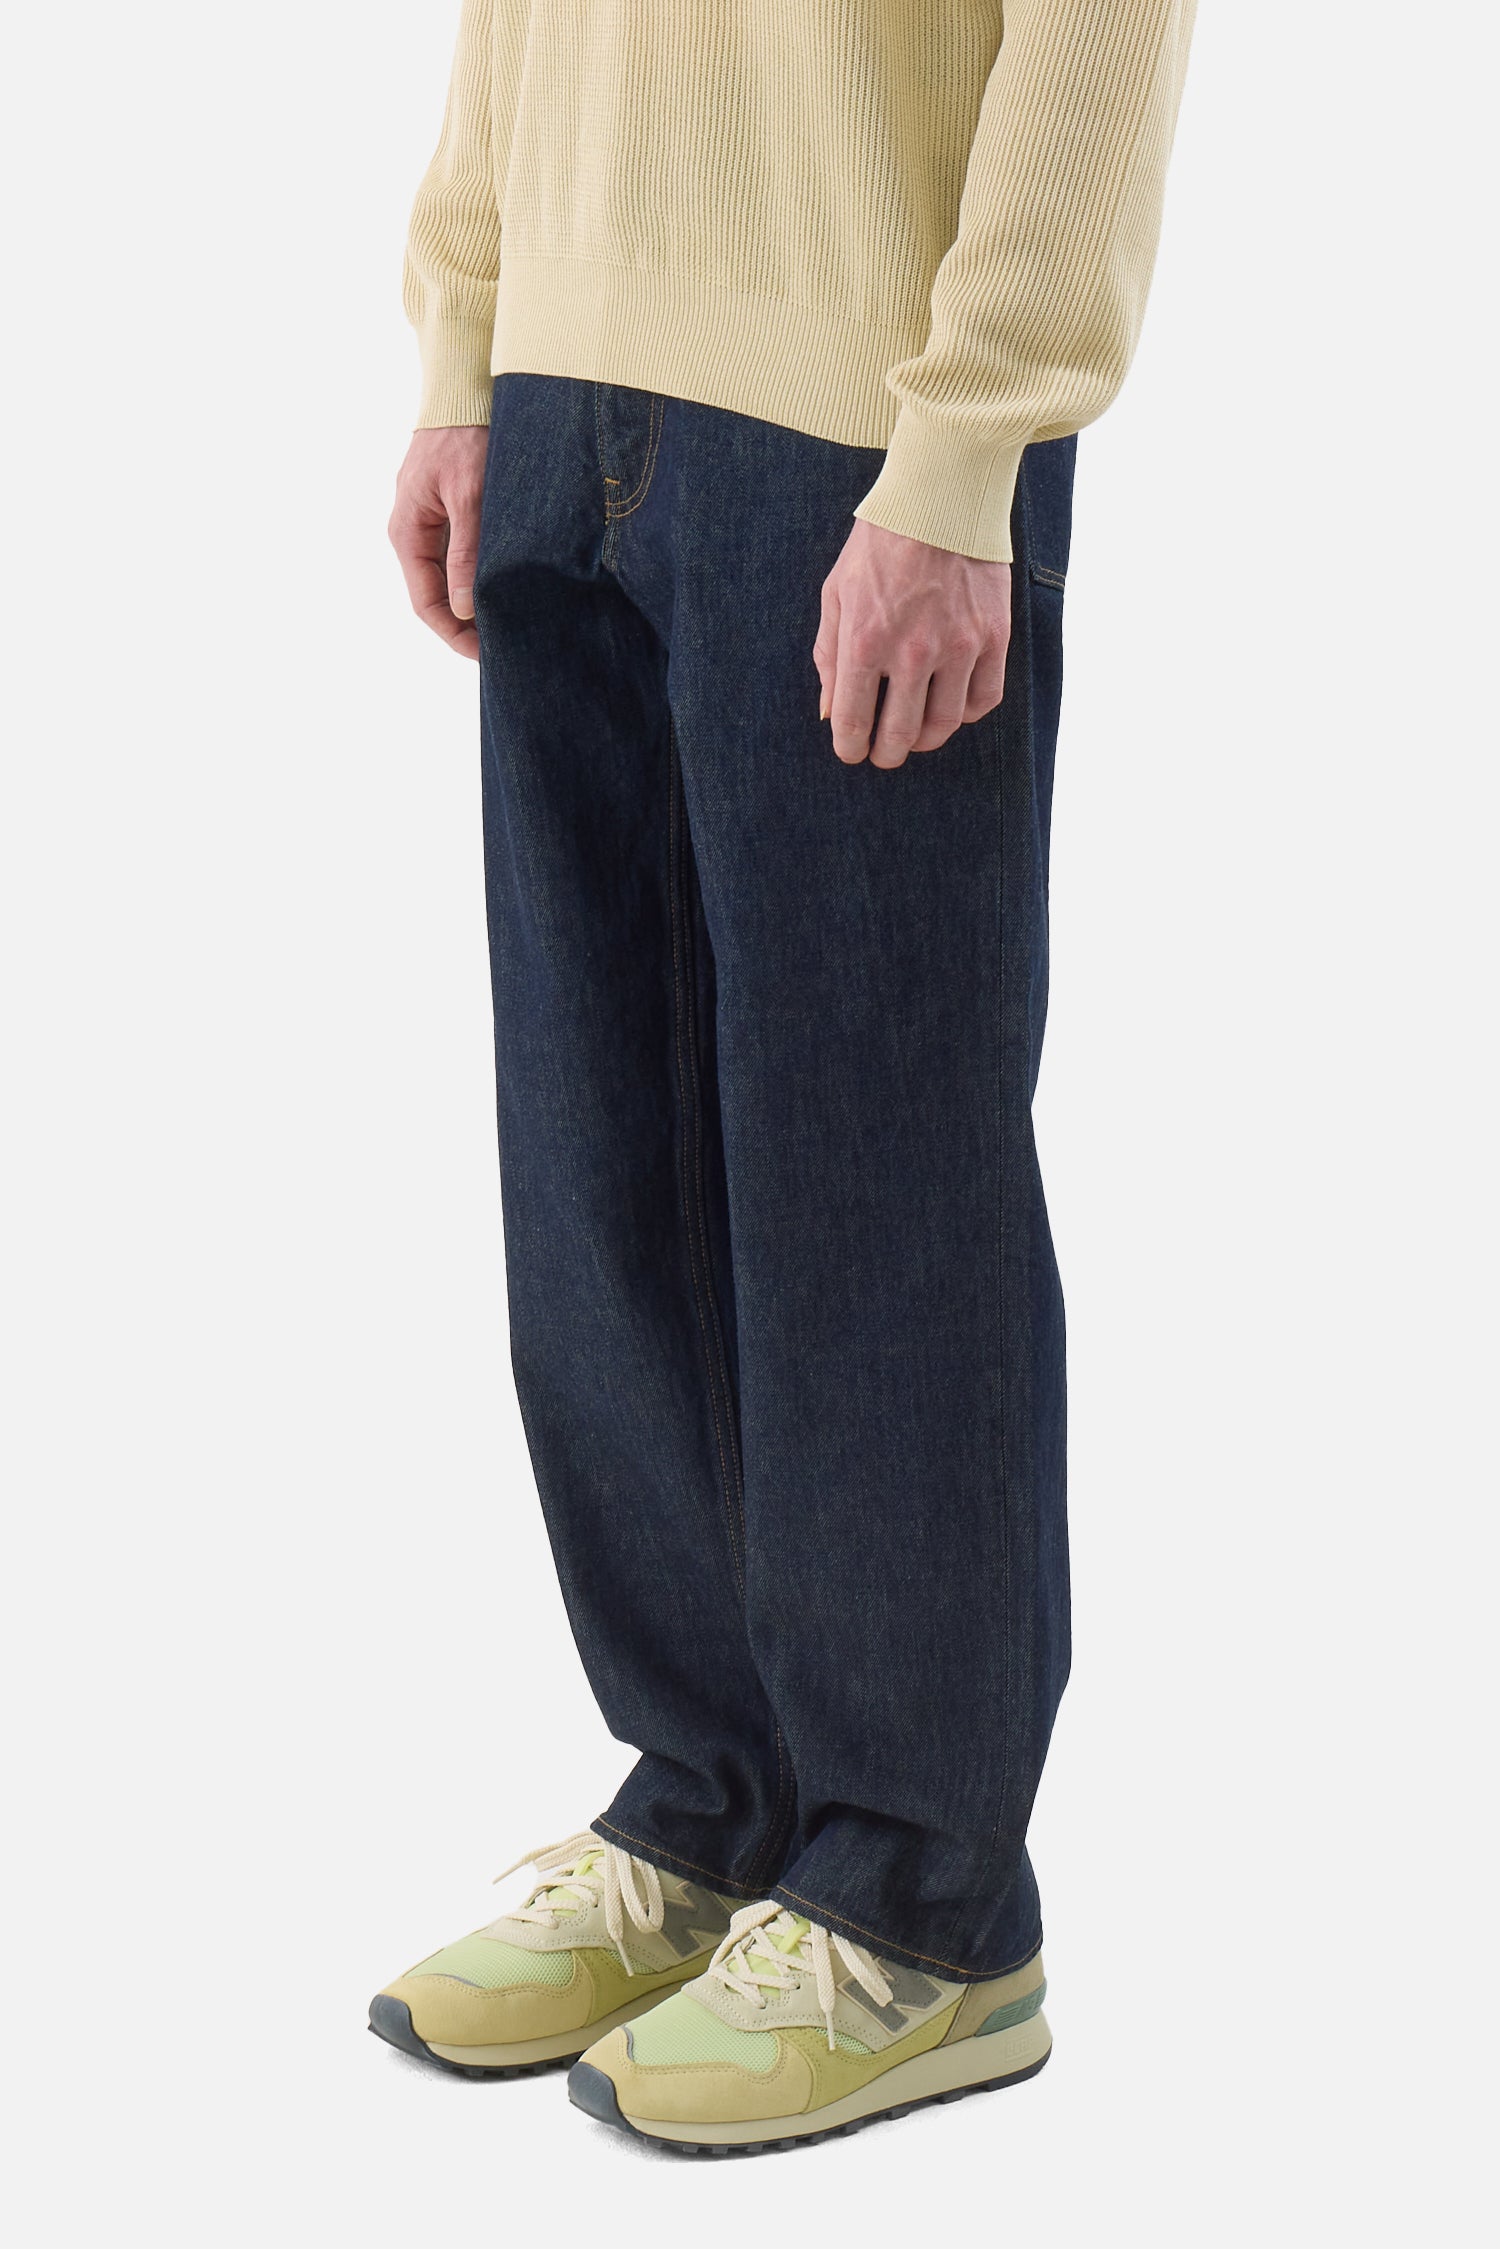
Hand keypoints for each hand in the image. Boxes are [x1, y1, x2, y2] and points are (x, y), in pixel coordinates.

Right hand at [389, 426, 490, 658]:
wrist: (465, 388)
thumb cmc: (466, 435)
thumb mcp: (470, 496)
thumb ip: (467, 553)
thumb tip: (465, 609)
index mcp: (407, 532)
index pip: (425, 602)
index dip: (454, 635)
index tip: (486, 656)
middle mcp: (414, 531)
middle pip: (436, 596)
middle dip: (466, 625)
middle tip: (504, 647)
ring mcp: (431, 522)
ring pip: (450, 578)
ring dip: (475, 603)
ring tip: (510, 623)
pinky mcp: (450, 511)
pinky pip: (461, 556)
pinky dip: (481, 577)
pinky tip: (508, 588)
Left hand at [814, 520, 1011, 767]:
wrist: (940, 498)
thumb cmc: (880, 544)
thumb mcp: (837, 593)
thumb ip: (829, 656)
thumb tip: (829, 712)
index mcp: (864, 640)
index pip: (853, 722)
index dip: (849, 748)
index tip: (851, 751)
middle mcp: (912, 651)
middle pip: (899, 735)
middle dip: (886, 753)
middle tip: (883, 753)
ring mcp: (958, 646)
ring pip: (943, 726)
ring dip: (925, 740)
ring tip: (915, 734)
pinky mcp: (993, 637)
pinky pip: (983, 700)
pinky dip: (966, 713)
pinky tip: (951, 704)